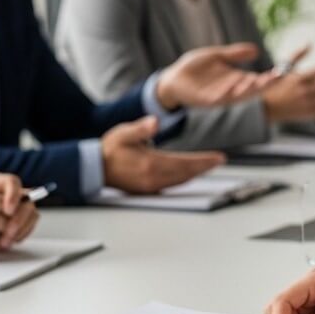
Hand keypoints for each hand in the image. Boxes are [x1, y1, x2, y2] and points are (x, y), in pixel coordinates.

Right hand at [101, 116, 225, 192]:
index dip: (204, 161)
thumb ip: (140, 128)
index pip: (184, 163)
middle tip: (219, 161)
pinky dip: (185, 179)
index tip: (219, 158)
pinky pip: (172, 185)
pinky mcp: (148, 190)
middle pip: (186, 174)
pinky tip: (190, 174)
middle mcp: (153, 179)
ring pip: (181, 181)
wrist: (95, 168)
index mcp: (150, 164)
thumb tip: (154, 123)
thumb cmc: (110, 149)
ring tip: (209, 166)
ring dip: (196, 174)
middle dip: (205, 168)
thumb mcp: (124, 133)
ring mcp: (151, 187)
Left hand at [156, 43, 281, 109]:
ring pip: (238, 96)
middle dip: (264, 85)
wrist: (173, 78)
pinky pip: (219, 98)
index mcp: (236, 80)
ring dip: (248, 90)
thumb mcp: (217, 56)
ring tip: (258, 80)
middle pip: (252, 90)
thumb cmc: (194, 68)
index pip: (257, 80)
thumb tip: (256, 50)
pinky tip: (234, 86)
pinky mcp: (205, 100)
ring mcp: (219, 96)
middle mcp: (230, 90)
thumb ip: (234, 54)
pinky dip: (227, 93)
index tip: (282, 72)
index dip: (269, 78)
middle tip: (276, 78)